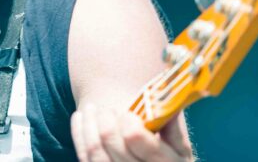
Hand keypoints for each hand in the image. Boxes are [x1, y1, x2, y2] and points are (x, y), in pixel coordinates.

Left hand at [71, 104, 193, 161]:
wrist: (146, 159)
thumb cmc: (164, 145)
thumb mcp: (177, 141)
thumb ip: (172, 124)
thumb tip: (162, 103)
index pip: (148, 149)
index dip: (133, 129)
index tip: (126, 114)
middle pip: (119, 150)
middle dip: (109, 126)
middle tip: (108, 109)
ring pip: (98, 155)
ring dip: (91, 127)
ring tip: (91, 108)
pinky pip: (85, 156)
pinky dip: (80, 134)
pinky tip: (80, 116)